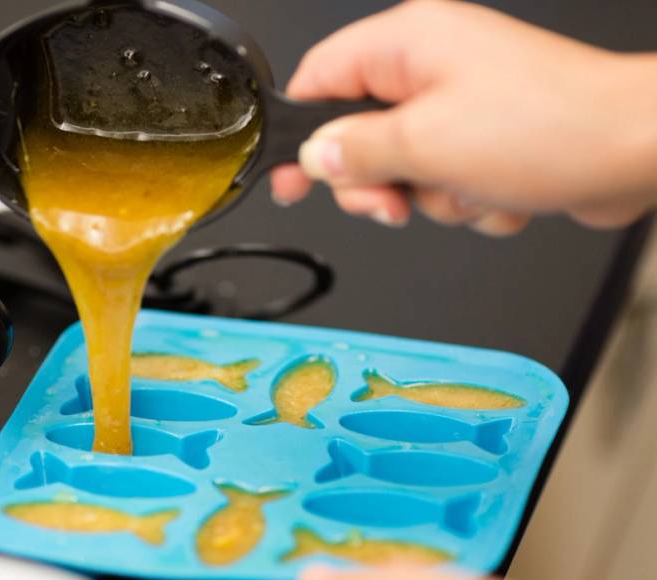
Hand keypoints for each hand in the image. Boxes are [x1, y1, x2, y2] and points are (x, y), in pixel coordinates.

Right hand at [272, 0, 656, 234]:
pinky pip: (445, 180)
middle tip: (394, 201)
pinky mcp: (488, 135)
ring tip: (469, 189)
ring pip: (404, 167)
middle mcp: (433, 65)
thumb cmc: (553, 128)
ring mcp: (462, 101)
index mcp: (409, 43)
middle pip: (358, 133)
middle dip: (378, 181)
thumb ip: (356, 151)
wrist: (634, 150)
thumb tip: (317, 156)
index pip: (319, 79)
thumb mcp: (426, 145)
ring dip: (432, 196)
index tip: (292, 177)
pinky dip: (467, 199)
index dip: (299, 133)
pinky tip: (499, 191)